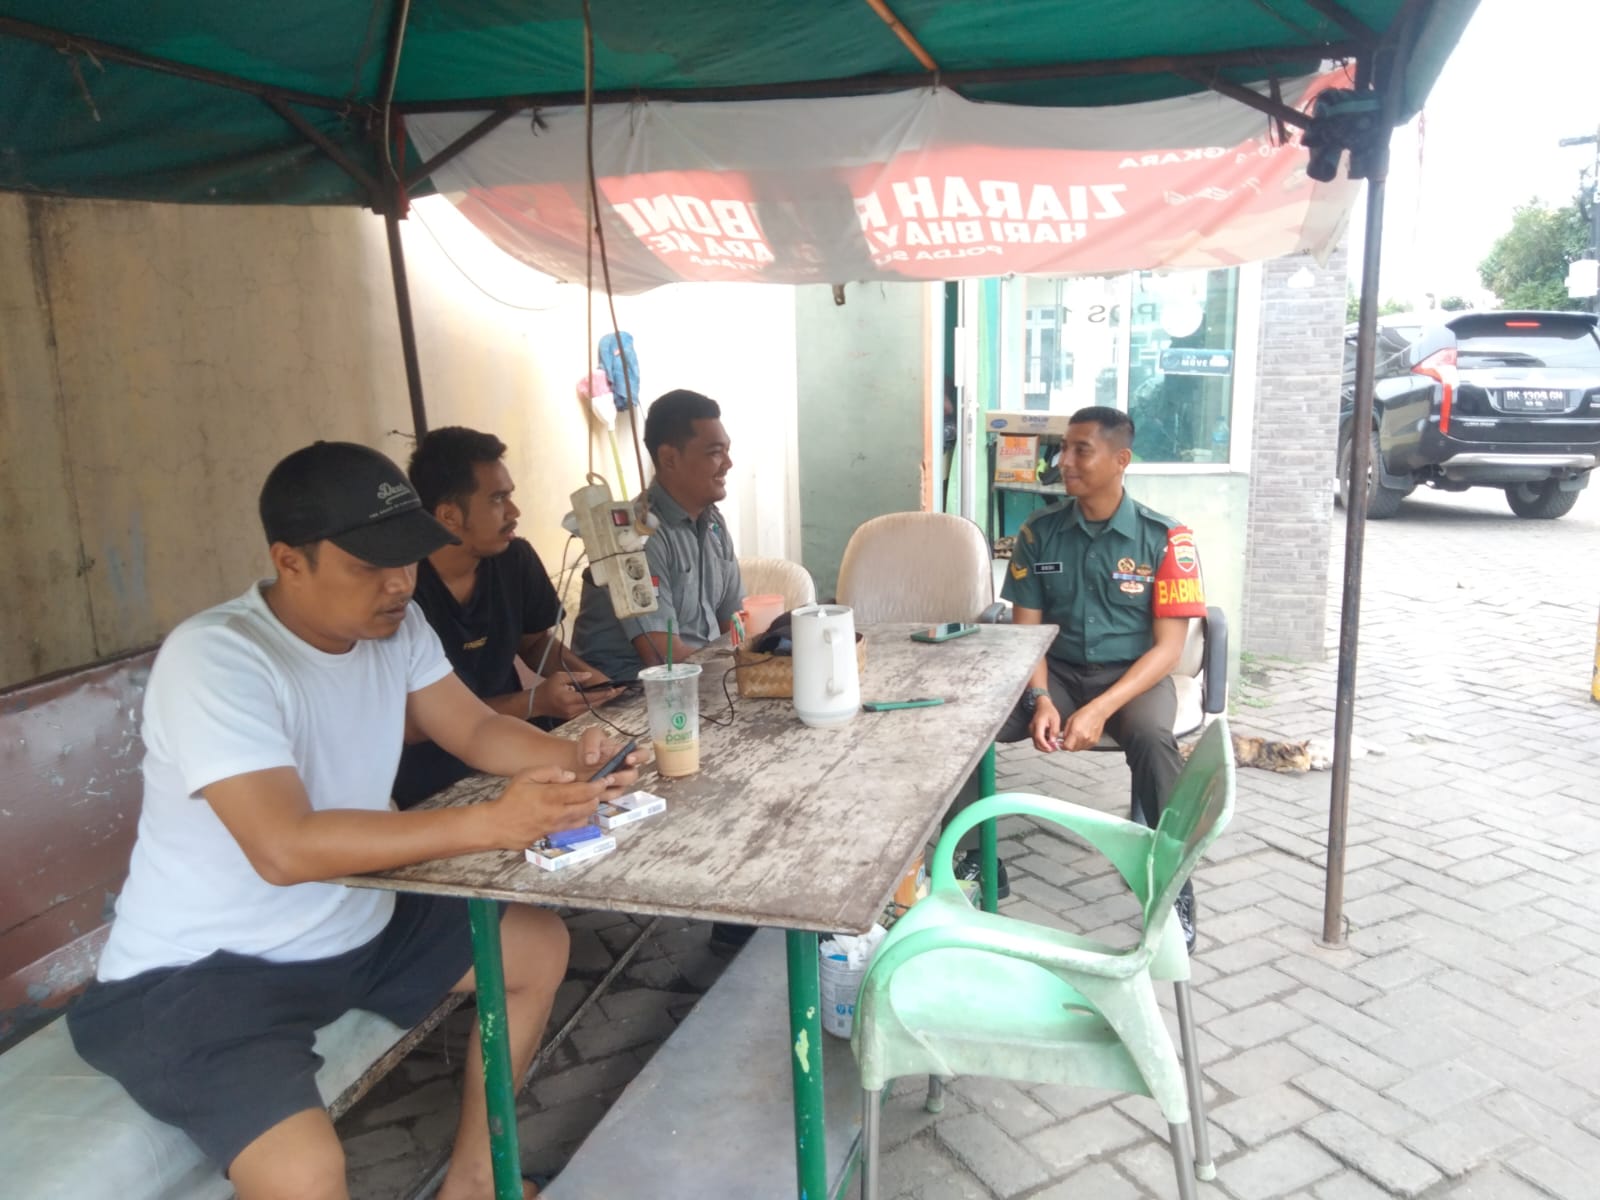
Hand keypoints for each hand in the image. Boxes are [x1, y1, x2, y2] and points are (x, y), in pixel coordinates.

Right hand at [482, 767, 608, 849]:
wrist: (498, 825)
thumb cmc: (511, 798)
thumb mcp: (526, 776)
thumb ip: (549, 771)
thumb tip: (570, 776)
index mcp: (552, 796)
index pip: (584, 791)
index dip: (598, 785)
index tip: (605, 780)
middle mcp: (558, 813)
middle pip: (589, 806)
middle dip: (597, 796)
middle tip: (597, 789)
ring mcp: (557, 827)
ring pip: (584, 818)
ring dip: (589, 809)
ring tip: (586, 800)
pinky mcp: (554, 836)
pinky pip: (574, 828)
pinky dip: (580, 819)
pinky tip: (575, 812)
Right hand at [531, 672, 621, 720]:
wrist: (536, 703)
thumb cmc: (546, 688)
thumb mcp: (559, 677)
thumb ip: (575, 676)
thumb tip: (590, 676)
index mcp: (568, 699)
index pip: (590, 697)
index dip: (604, 694)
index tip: (615, 690)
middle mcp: (572, 709)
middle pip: (594, 704)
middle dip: (607, 697)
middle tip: (620, 691)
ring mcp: (572, 715)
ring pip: (592, 708)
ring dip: (603, 701)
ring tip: (614, 693)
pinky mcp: (571, 717)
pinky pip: (586, 710)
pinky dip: (595, 703)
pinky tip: (602, 698)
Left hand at [573, 726, 641, 791]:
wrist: (573, 762)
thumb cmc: (587, 749)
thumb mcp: (589, 737)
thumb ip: (592, 744)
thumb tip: (592, 759)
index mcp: (625, 753)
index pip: (642, 754)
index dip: (640, 757)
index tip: (629, 758)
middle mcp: (624, 769)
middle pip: (633, 775)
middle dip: (622, 777)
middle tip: (609, 777)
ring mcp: (617, 783)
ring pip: (622, 789)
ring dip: (612, 788)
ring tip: (598, 785)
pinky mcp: (608, 794)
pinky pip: (610, 798)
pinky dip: (602, 797)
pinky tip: (593, 793)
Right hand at [1029, 698, 1061, 752]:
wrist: (1042, 706)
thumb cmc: (1049, 711)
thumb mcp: (1055, 720)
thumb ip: (1054, 731)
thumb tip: (1053, 741)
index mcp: (1038, 723)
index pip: (1039, 737)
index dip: (1045, 745)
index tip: (1051, 749)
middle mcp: (1032, 728)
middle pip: (1036, 743)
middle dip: (1045, 748)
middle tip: (1054, 749)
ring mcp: (1031, 731)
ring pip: (1036, 743)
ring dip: (1044, 747)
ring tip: (1053, 746)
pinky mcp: (1033, 732)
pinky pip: (1037, 741)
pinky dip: (1042, 744)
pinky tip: (1049, 742)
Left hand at [1058, 705, 1107, 751]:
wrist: (1097, 712)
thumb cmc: (1085, 713)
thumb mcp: (1070, 720)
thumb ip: (1065, 732)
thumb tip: (1063, 740)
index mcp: (1077, 731)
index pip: (1067, 747)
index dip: (1063, 746)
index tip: (1062, 743)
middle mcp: (1084, 738)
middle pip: (1073, 749)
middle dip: (1069, 746)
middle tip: (1068, 740)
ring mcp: (1090, 741)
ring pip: (1079, 749)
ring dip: (1076, 745)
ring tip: (1076, 737)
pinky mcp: (1095, 742)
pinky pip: (1085, 747)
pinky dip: (1082, 744)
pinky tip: (1082, 737)